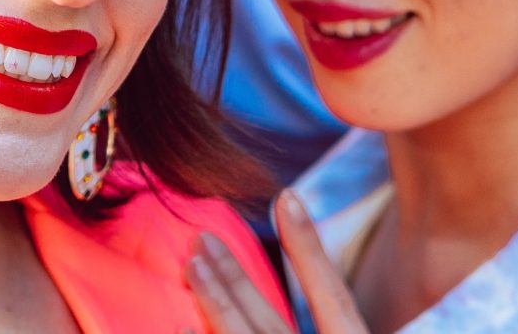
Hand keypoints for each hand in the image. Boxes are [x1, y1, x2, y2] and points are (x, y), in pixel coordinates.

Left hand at [189, 192, 364, 333]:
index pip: (334, 298)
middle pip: (271, 323)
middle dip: (236, 280)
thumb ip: (333, 321)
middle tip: (202, 238)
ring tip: (193, 268)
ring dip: (218, 305)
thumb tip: (298, 243)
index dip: (309, 249)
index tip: (287, 197)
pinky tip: (182, 328)